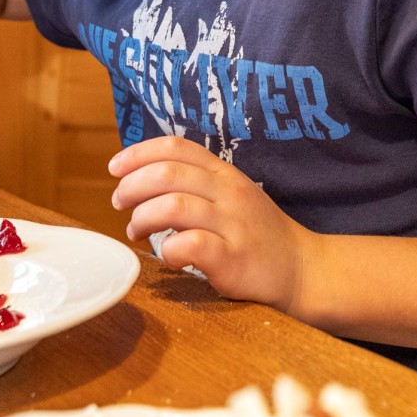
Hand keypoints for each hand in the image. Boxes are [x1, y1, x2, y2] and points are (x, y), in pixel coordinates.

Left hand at [109, 136, 314, 311]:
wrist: (301, 269)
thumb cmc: (256, 233)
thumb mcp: (231, 194)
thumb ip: (195, 183)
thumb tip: (143, 178)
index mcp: (224, 173)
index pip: (176, 147)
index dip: (138, 153)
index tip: (115, 168)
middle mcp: (228, 192)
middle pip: (168, 173)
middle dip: (132, 186)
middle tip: (119, 203)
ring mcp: (233, 225)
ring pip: (174, 206)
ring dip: (143, 217)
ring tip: (136, 232)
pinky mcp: (234, 259)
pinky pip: (192, 245)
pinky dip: (169, 250)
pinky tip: (168, 258)